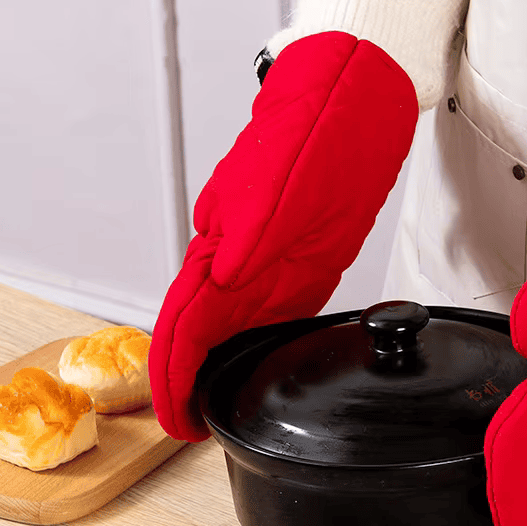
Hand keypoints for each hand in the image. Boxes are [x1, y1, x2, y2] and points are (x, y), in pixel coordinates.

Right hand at [148, 32, 418, 440]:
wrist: (350, 103)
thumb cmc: (318, 134)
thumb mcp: (283, 185)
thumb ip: (249, 233)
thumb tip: (222, 276)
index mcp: (225, 243)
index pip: (187, 325)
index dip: (177, 375)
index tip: (176, 416)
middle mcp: (235, 256)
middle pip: (197, 330)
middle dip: (186, 379)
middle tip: (188, 423)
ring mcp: (261, 258)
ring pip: (223, 321)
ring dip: (211, 364)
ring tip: (208, 402)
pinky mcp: (293, 259)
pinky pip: (259, 308)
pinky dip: (246, 341)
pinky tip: (250, 357)